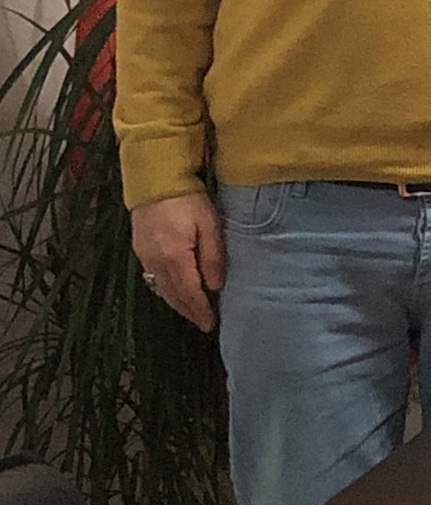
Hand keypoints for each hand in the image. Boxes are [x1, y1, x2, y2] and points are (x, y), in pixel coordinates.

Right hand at [131, 193, 224, 333]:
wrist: (155, 180)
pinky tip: (175, 291)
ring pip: (161, 289)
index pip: (189, 293)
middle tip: (203, 324)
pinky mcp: (140, 250)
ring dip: (177, 303)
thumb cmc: (188, 199)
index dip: (200, 310)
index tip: (211, 325)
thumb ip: (213, 257)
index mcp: (174, 258)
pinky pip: (154, 278)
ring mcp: (144, 257)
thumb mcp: (209, 224)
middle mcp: (155, 263)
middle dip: (188, 311)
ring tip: (192, 312)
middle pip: (173, 295)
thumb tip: (216, 287)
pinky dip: (166, 290)